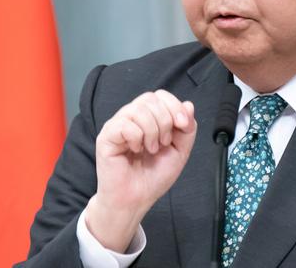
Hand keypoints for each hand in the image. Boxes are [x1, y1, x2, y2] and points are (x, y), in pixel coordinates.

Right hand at [85, 89, 196, 251]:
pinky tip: (135, 150)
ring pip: (138, 109)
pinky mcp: (106, 136)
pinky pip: (125, 125)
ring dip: (152, 132)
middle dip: (165, 121)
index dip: (174, 105)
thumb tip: (188, 105)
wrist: (136, 200)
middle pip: (150, 99)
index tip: (183, 125)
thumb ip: (187, 129)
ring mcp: (117, 125)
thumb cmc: (153, 176)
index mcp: (148, 118)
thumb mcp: (180, 151)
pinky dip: (136, 138)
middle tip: (162, 144)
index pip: (160, 95)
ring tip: (150, 149)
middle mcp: (131, 117)